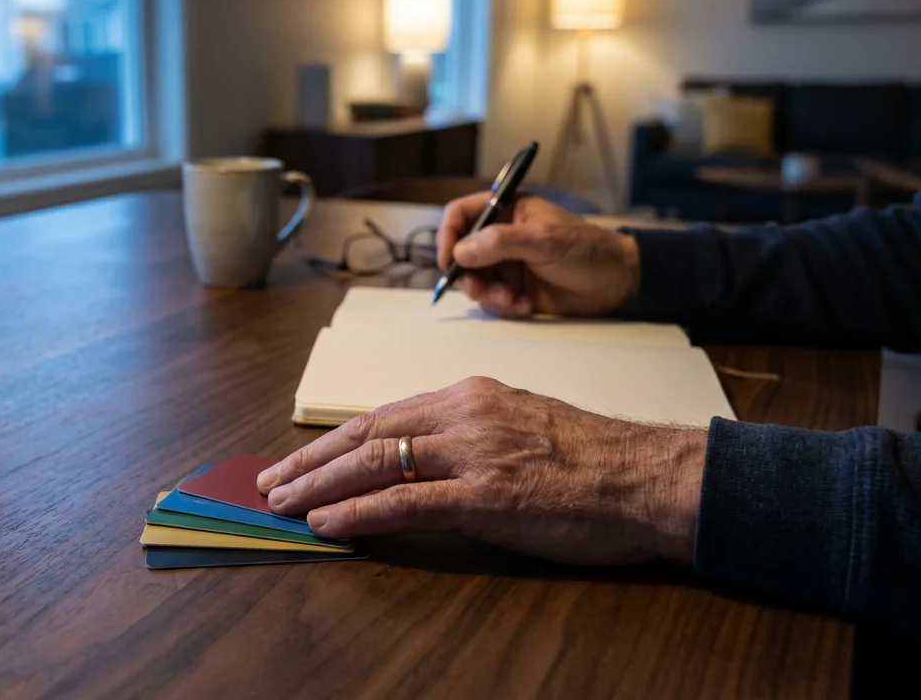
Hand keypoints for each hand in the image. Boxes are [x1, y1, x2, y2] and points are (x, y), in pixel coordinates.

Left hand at [257, 377, 705, 565]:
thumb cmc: (594, 459)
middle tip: (270, 482)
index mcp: (470, 394)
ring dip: (319, 486)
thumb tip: (421, 464)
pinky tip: (326, 525)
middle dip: (310, 461)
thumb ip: (469, 436)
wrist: (650, 477)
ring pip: (374, 462)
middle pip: (365, 432)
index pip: (382, 414)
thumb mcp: (522, 425)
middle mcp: (463, 413)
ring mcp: (473, 452)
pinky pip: (403, 503)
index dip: (334, 441)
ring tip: (283, 505)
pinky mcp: (485, 495)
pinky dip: (357, 513)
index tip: (301, 460)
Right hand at [436, 194, 640, 318]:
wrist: (616, 282)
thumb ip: (501, 243)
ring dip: (487, 295)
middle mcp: (501, 236)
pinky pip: (492, 301)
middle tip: (481, 290)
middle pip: (461, 253)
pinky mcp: (515, 289)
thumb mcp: (544, 240)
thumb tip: (461, 251)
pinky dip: (503, 307)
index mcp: (507, 211)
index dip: (448, 235)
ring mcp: (506, 264)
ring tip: (513, 301)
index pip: (461, 214)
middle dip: (468, 275)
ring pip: (474, 281)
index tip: (449, 261)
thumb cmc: (586, 249)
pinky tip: (525, 306)